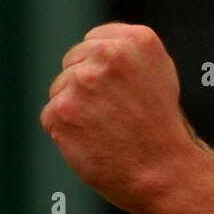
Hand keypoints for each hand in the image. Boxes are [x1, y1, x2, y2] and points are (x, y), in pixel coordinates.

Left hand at [40, 22, 199, 213]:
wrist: (163, 173)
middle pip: (73, 62)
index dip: (105, 70)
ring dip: (75, 110)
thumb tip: (92, 46)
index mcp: (138, 41)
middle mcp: (109, 54)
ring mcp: (83, 81)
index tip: (123, 93)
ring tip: (107, 130)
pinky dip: (65, 133)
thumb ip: (129, 53)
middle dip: (87, 87)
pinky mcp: (62, 110)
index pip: (94, 41)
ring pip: (59, 89)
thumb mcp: (161, 75)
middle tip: (117, 116)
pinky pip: (50, 116)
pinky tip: (92, 143)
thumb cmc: (162, 128)